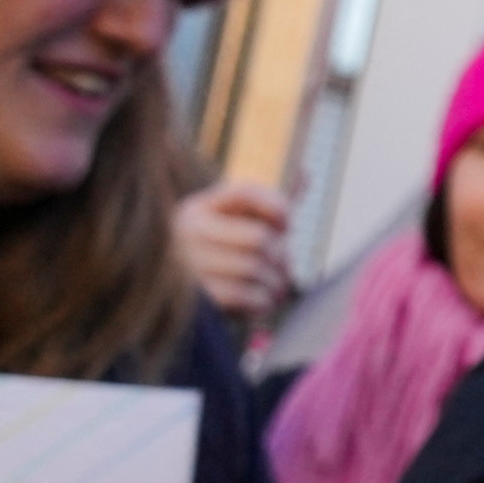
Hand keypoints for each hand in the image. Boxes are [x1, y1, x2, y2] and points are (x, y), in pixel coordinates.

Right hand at [171, 180, 292, 327]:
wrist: (178, 308)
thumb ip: (267, 205)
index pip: (245, 193)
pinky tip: (262, 302)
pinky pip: (245, 296)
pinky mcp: (195, 299)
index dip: (277, 206)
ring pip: (254, 269)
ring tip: (275, 287)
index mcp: (197, 209)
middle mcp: (186, 233)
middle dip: (281, 255)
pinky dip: (262, 302)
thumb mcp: (236, 228)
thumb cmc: (221, 261)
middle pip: (259, 238)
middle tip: (284, 267)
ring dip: (275, 283)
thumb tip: (306, 174)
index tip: (287, 225)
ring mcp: (187, 267)